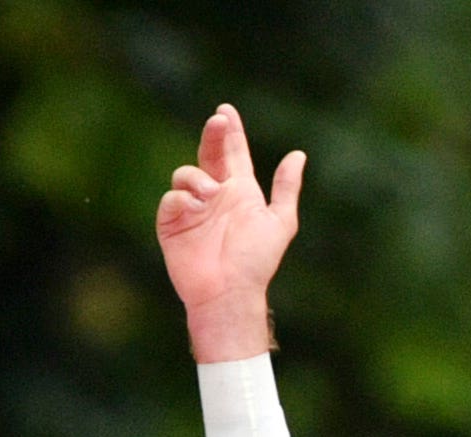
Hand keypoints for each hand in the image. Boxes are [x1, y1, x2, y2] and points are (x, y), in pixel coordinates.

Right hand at [157, 104, 305, 361]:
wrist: (230, 291)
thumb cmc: (256, 261)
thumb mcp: (280, 222)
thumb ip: (286, 188)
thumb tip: (298, 155)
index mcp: (240, 191)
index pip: (233, 153)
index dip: (230, 131)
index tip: (225, 111)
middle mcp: (215, 195)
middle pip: (208, 153)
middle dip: (212, 135)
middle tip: (218, 121)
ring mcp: (192, 208)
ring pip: (186, 173)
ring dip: (198, 177)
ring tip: (211, 193)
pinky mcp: (172, 223)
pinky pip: (172, 198)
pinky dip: (182, 198)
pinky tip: (195, 207)